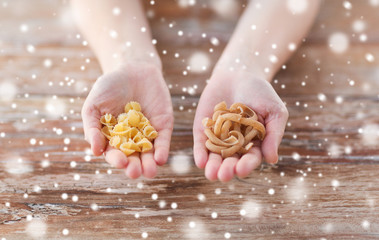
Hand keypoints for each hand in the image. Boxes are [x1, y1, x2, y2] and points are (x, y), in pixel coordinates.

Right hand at [82, 62, 172, 178]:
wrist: (132, 69)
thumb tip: (95, 151)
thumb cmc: (108, 88)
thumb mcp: (94, 106)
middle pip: (133, 158)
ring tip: (149, 171)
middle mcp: (131, 140)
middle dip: (134, 166)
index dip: (117, 159)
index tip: (120, 162)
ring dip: (150, 164)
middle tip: (134, 172)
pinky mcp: (163, 126)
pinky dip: (162, 150)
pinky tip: (161, 158)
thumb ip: (92, 128)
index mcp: (113, 139)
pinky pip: (163, 140)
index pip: (115, 154)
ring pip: (149, 153)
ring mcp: (148, 134)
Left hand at [193, 69, 287, 181]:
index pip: (251, 158)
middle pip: (231, 161)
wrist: (238, 73)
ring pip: (214, 156)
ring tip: (211, 174)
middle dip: (227, 169)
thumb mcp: (274, 111)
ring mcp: (217, 138)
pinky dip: (200, 153)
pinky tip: (200, 161)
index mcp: (254, 144)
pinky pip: (200, 143)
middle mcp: (235, 145)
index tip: (241, 169)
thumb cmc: (261, 93)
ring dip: (212, 166)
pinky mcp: (203, 130)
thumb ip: (273, 134)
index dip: (247, 165)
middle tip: (224, 175)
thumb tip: (271, 160)